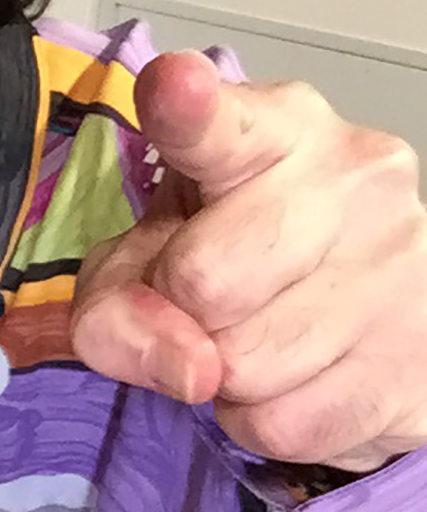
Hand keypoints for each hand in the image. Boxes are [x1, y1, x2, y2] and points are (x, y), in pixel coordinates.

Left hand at [72, 49, 426, 470]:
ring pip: (244, 365)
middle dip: (178, 311)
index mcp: (267, 128)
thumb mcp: (142, 256)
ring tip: (252, 330)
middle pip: (205, 281)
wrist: (358, 307)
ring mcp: (401, 263)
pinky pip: (289, 423)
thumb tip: (179, 362)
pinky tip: (292, 375)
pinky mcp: (422, 356)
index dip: (187, 108)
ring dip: (221, 376)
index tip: (174, 88)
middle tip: (203, 295)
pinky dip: (263, 419)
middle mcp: (349, 176)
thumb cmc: (231, 252)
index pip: (221, 120)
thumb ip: (115, 300)